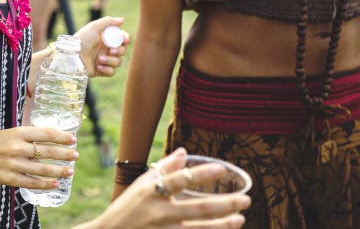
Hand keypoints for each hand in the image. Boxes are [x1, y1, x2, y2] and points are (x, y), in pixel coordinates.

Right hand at [0, 126, 77, 188]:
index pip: (46, 134)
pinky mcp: (9, 178)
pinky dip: (46, 184)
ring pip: (43, 169)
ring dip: (59, 170)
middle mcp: (17, 147)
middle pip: (48, 151)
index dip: (62, 137)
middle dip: (65, 154)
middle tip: (76, 155)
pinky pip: (32, 183)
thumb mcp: (10, 132)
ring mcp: (14, 164)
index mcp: (18, 132)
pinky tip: (56, 183)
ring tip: (70, 171)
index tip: (73, 139)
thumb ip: (28, 136)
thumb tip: (50, 140)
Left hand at [74, 17, 128, 76]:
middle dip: (119, 51)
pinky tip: (98, 66)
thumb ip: (108, 21)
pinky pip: (111, 72)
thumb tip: (122, 20)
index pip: (121, 39)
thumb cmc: (82, 40)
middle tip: (111, 51)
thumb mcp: (94, 27)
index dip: (125, 39)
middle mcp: (106, 49)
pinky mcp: (101, 70)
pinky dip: (107, 69)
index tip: (125, 40)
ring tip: (99, 59)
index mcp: (106, 39)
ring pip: (118, 62)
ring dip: (111, 61)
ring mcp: (104, 60)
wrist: (72, 56)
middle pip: (122, 51)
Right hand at [77, 148, 250, 228]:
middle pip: (199, 209)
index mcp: (151, 192)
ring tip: (240, 219)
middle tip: (246, 200)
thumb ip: (164, 168)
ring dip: (224, 225)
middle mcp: (159, 213)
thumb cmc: (127, 208)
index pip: (180, 180)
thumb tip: (185, 152)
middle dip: (226, 204)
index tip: (222, 168)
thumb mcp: (141, 185)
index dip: (202, 174)